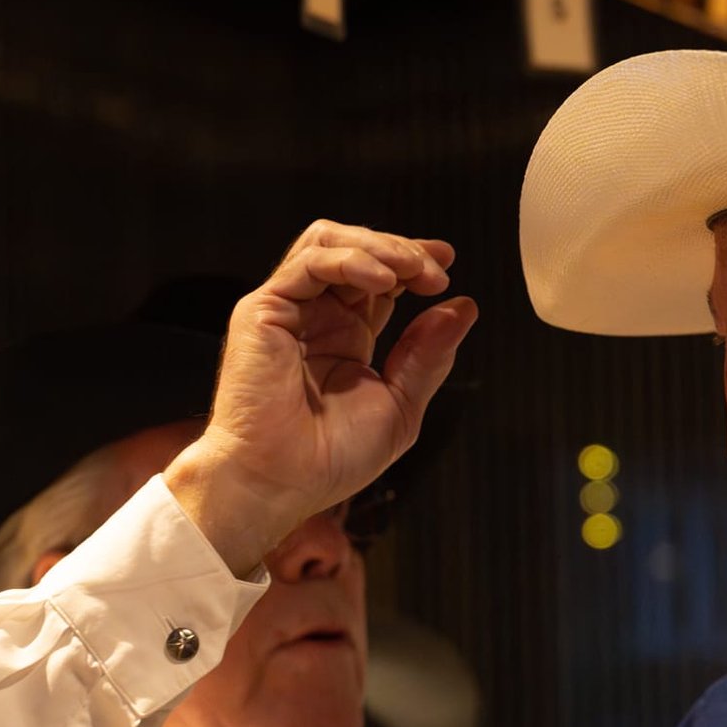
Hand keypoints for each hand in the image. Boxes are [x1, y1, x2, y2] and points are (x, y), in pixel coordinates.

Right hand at [164, 221, 478, 574]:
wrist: (279, 483)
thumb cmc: (328, 459)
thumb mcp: (399, 405)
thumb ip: (429, 356)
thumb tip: (463, 307)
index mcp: (345, 338)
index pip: (379, 278)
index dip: (411, 262)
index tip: (447, 265)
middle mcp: (315, 317)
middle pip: (356, 250)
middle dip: (402, 251)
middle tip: (436, 272)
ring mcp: (287, 310)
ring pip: (329, 243)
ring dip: (379, 247)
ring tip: (413, 270)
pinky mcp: (263, 310)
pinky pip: (309, 263)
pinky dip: (351, 260)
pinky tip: (384, 280)